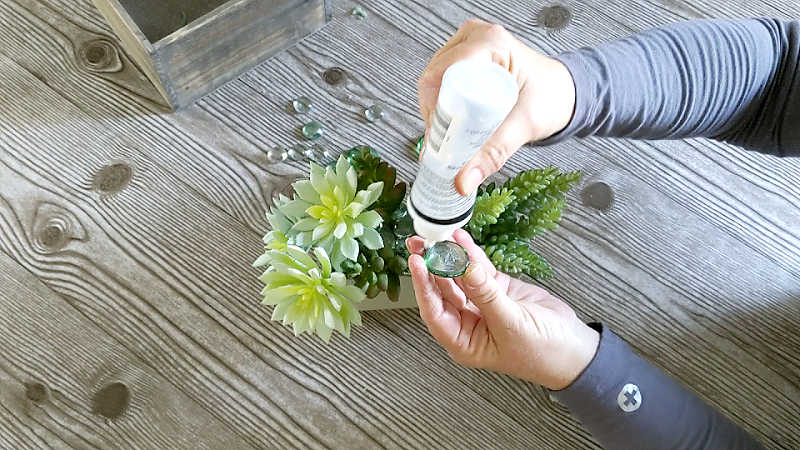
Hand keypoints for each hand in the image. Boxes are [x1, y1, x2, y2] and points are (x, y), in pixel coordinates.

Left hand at [407, 230, 598, 389]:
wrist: (574, 348)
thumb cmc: (542, 352)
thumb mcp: (511, 324)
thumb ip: (486, 294)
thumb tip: (465, 267)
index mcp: (463, 341)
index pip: (434, 311)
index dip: (423, 287)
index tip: (417, 262)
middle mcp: (467, 322)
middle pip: (442, 291)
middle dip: (430, 266)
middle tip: (420, 243)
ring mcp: (481, 303)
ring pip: (458, 276)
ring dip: (448, 256)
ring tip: (436, 235)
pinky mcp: (497, 288)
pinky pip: (479, 268)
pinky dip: (470, 253)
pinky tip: (460, 238)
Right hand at [418, 19, 575, 195]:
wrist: (564, 93)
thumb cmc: (552, 98)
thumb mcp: (525, 126)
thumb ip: (493, 154)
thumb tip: (462, 181)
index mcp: (491, 43)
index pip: (446, 75)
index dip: (438, 110)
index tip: (443, 142)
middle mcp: (474, 38)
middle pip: (433, 81)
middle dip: (436, 117)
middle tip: (446, 148)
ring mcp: (465, 46)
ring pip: (432, 85)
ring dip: (438, 115)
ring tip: (451, 140)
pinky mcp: (462, 60)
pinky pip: (439, 86)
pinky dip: (442, 110)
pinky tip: (452, 128)